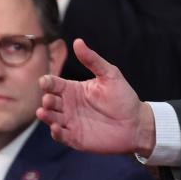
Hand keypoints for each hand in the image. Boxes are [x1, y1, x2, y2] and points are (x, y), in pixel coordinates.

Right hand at [37, 39, 155, 155]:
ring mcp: (70, 122)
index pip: (54, 84)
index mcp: (73, 89)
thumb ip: (93, 60)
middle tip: (49, 99)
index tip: (45, 81)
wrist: (136, 123)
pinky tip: (56, 128)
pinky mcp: (75, 138)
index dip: (48, 82)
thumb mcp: (110, 75)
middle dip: (47, 100)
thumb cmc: (123, 97)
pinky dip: (56, 133)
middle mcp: (68, 105)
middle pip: (50, 101)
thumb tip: (78, 41)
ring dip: (46, 116)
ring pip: (52, 118)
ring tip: (44, 112)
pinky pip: (61, 136)